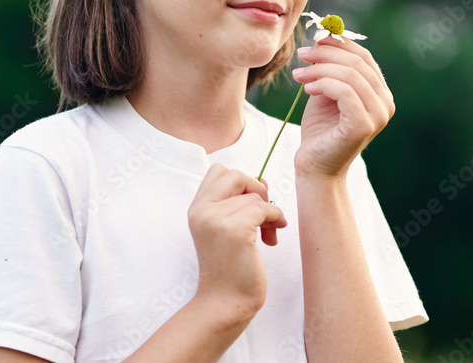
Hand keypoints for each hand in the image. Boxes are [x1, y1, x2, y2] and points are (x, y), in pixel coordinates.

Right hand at [186, 165, 286, 315]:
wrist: (225, 302)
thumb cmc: (230, 268)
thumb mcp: (226, 228)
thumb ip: (238, 202)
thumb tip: (263, 180)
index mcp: (196, 209)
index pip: (219, 170)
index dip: (240, 182)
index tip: (249, 202)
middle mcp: (201, 210)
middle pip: (236, 174)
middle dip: (256, 190)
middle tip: (262, 213)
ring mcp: (216, 219)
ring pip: (255, 195)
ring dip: (269, 212)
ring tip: (267, 234)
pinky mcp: (235, 230)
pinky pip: (265, 209)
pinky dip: (275, 219)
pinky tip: (272, 238)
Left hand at [291, 36, 394, 179]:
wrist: (315, 167)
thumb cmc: (320, 130)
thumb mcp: (326, 91)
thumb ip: (332, 68)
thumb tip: (327, 34)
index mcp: (380, 93)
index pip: (364, 57)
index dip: (339, 44)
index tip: (314, 41)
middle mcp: (385, 103)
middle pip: (358, 63)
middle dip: (327, 54)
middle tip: (302, 54)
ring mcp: (378, 115)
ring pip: (350, 75)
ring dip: (320, 69)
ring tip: (298, 74)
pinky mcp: (363, 125)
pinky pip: (345, 91)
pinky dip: (323, 84)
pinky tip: (307, 88)